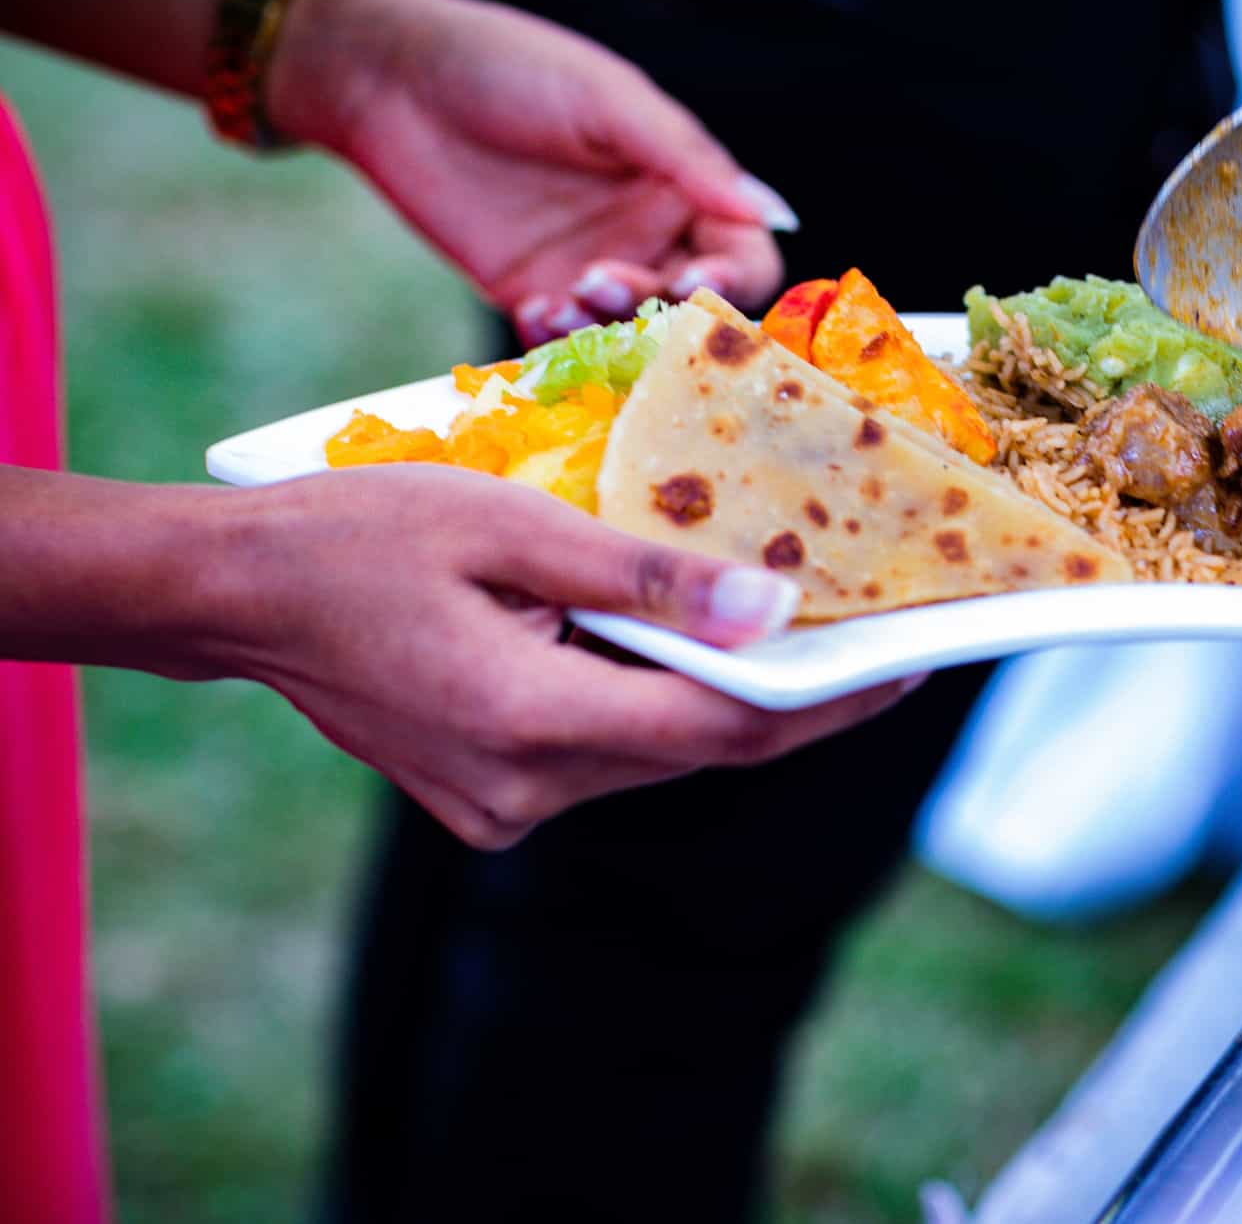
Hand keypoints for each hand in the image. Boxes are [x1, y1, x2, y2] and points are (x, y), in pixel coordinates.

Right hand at [215, 467, 915, 847]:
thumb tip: (771, 611)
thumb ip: (646, 577)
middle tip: (887, 637)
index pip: (725, 731)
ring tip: (810, 630)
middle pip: (703, 749)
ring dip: (728, 695)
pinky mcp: (491, 798)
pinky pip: (609, 750)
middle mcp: (524, 792)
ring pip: (659, 751)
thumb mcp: (512, 526)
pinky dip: (660, 700)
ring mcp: (503, 808)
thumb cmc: (360, 535)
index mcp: (529, 723)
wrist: (236, 595)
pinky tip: (695, 647)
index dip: (832, 701)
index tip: (914, 662)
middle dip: (798, 696)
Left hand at [265, 0, 792, 346]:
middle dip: (661, 308)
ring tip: (565, 296)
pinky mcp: (529, 293)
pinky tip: (530, 309)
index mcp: (681, 184)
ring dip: (609, 329)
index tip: (693, 285)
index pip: (742, 255)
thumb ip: (691, 162)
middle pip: (691, 306)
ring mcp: (588, 268)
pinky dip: (557, 341)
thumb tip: (779, 216)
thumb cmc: (509, 67)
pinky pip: (564, 343)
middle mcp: (647, 234)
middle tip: (605, 282)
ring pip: (630, 333)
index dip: (731, 281)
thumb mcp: (609, 103)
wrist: (390, 79)